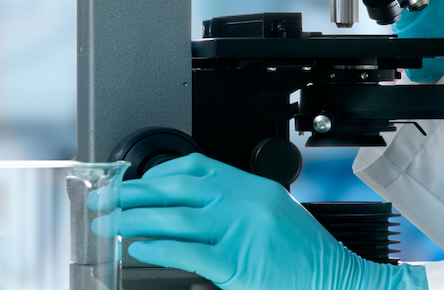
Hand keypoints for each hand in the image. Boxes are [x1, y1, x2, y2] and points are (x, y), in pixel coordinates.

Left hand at [98, 154, 426, 289]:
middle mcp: (247, 203)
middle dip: (132, 192)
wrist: (340, 284)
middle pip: (177, 187)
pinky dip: (158, 246)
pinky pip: (188, 251)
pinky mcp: (239, 264)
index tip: (133, 182)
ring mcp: (243, 232)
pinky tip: (137, 247)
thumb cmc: (307, 261)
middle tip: (102, 198)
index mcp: (255, 188)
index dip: (157, 173)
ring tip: (107, 223)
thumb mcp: (275, 219)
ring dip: (134, 218)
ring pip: (176, 215)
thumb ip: (237, 212)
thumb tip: (190, 214)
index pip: (196, 166)